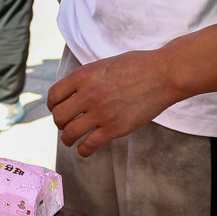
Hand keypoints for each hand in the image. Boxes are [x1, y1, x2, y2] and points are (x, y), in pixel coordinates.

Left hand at [47, 50, 178, 156]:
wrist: (163, 74)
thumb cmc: (136, 66)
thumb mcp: (103, 65)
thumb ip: (86, 79)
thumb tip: (72, 93)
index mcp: (83, 76)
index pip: (54, 96)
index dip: (53, 105)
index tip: (58, 109)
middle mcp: (88, 94)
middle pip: (58, 116)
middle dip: (59, 122)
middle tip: (65, 124)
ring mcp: (101, 113)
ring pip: (70, 133)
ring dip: (67, 138)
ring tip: (70, 140)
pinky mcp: (115, 128)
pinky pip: (89, 145)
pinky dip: (83, 150)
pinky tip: (84, 149)